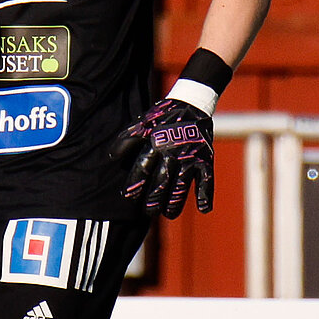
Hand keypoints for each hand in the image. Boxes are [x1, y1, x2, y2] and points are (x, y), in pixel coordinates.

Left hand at [111, 98, 213, 217]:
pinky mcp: (206, 159)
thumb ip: (126, 140)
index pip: (142, 167)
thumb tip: (111, 157)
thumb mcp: (142, 124)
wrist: (192, 104)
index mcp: (155, 144)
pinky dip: (206, 194)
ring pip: (182, 185)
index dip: (135, 183)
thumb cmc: (161, 117)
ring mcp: (190, 157)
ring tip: (169, 214)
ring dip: (176, 202)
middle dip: (154, 199)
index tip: (129, 197)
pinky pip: (207, 179)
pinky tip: (203, 208)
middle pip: (161, 181)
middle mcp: (172, 152)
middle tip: (148, 212)